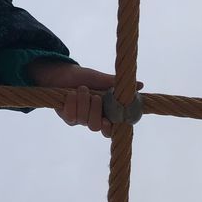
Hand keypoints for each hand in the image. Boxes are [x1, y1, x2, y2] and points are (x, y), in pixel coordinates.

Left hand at [29, 61, 144, 138]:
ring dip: (83, 102)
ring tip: (82, 89)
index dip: (110, 129)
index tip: (108, 121)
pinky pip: (70, 117)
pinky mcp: (66, 117)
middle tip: (94, 96)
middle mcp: (92, 118)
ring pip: (84, 121)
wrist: (61, 72)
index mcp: (104, 112)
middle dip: (95, 110)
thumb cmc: (82, 76)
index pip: (110, 130)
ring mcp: (78, 119)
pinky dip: (72, 103)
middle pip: (96, 127)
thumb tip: (140, 85)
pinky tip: (71, 94)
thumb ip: (116, 85)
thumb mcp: (100, 79)